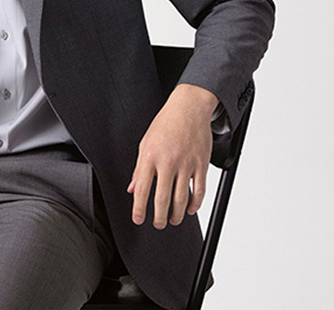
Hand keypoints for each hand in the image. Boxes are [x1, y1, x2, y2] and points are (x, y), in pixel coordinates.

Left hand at [127, 84, 215, 228]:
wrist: (188, 108)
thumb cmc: (165, 124)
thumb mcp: (145, 143)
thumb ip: (139, 169)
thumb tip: (132, 189)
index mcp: (150, 156)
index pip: (142, 189)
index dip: (139, 208)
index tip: (138, 219)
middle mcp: (167, 161)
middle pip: (162, 198)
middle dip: (158, 216)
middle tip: (157, 224)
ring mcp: (186, 163)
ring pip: (182, 197)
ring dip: (177, 214)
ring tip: (173, 220)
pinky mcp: (201, 164)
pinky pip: (199, 189)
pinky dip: (195, 203)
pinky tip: (190, 210)